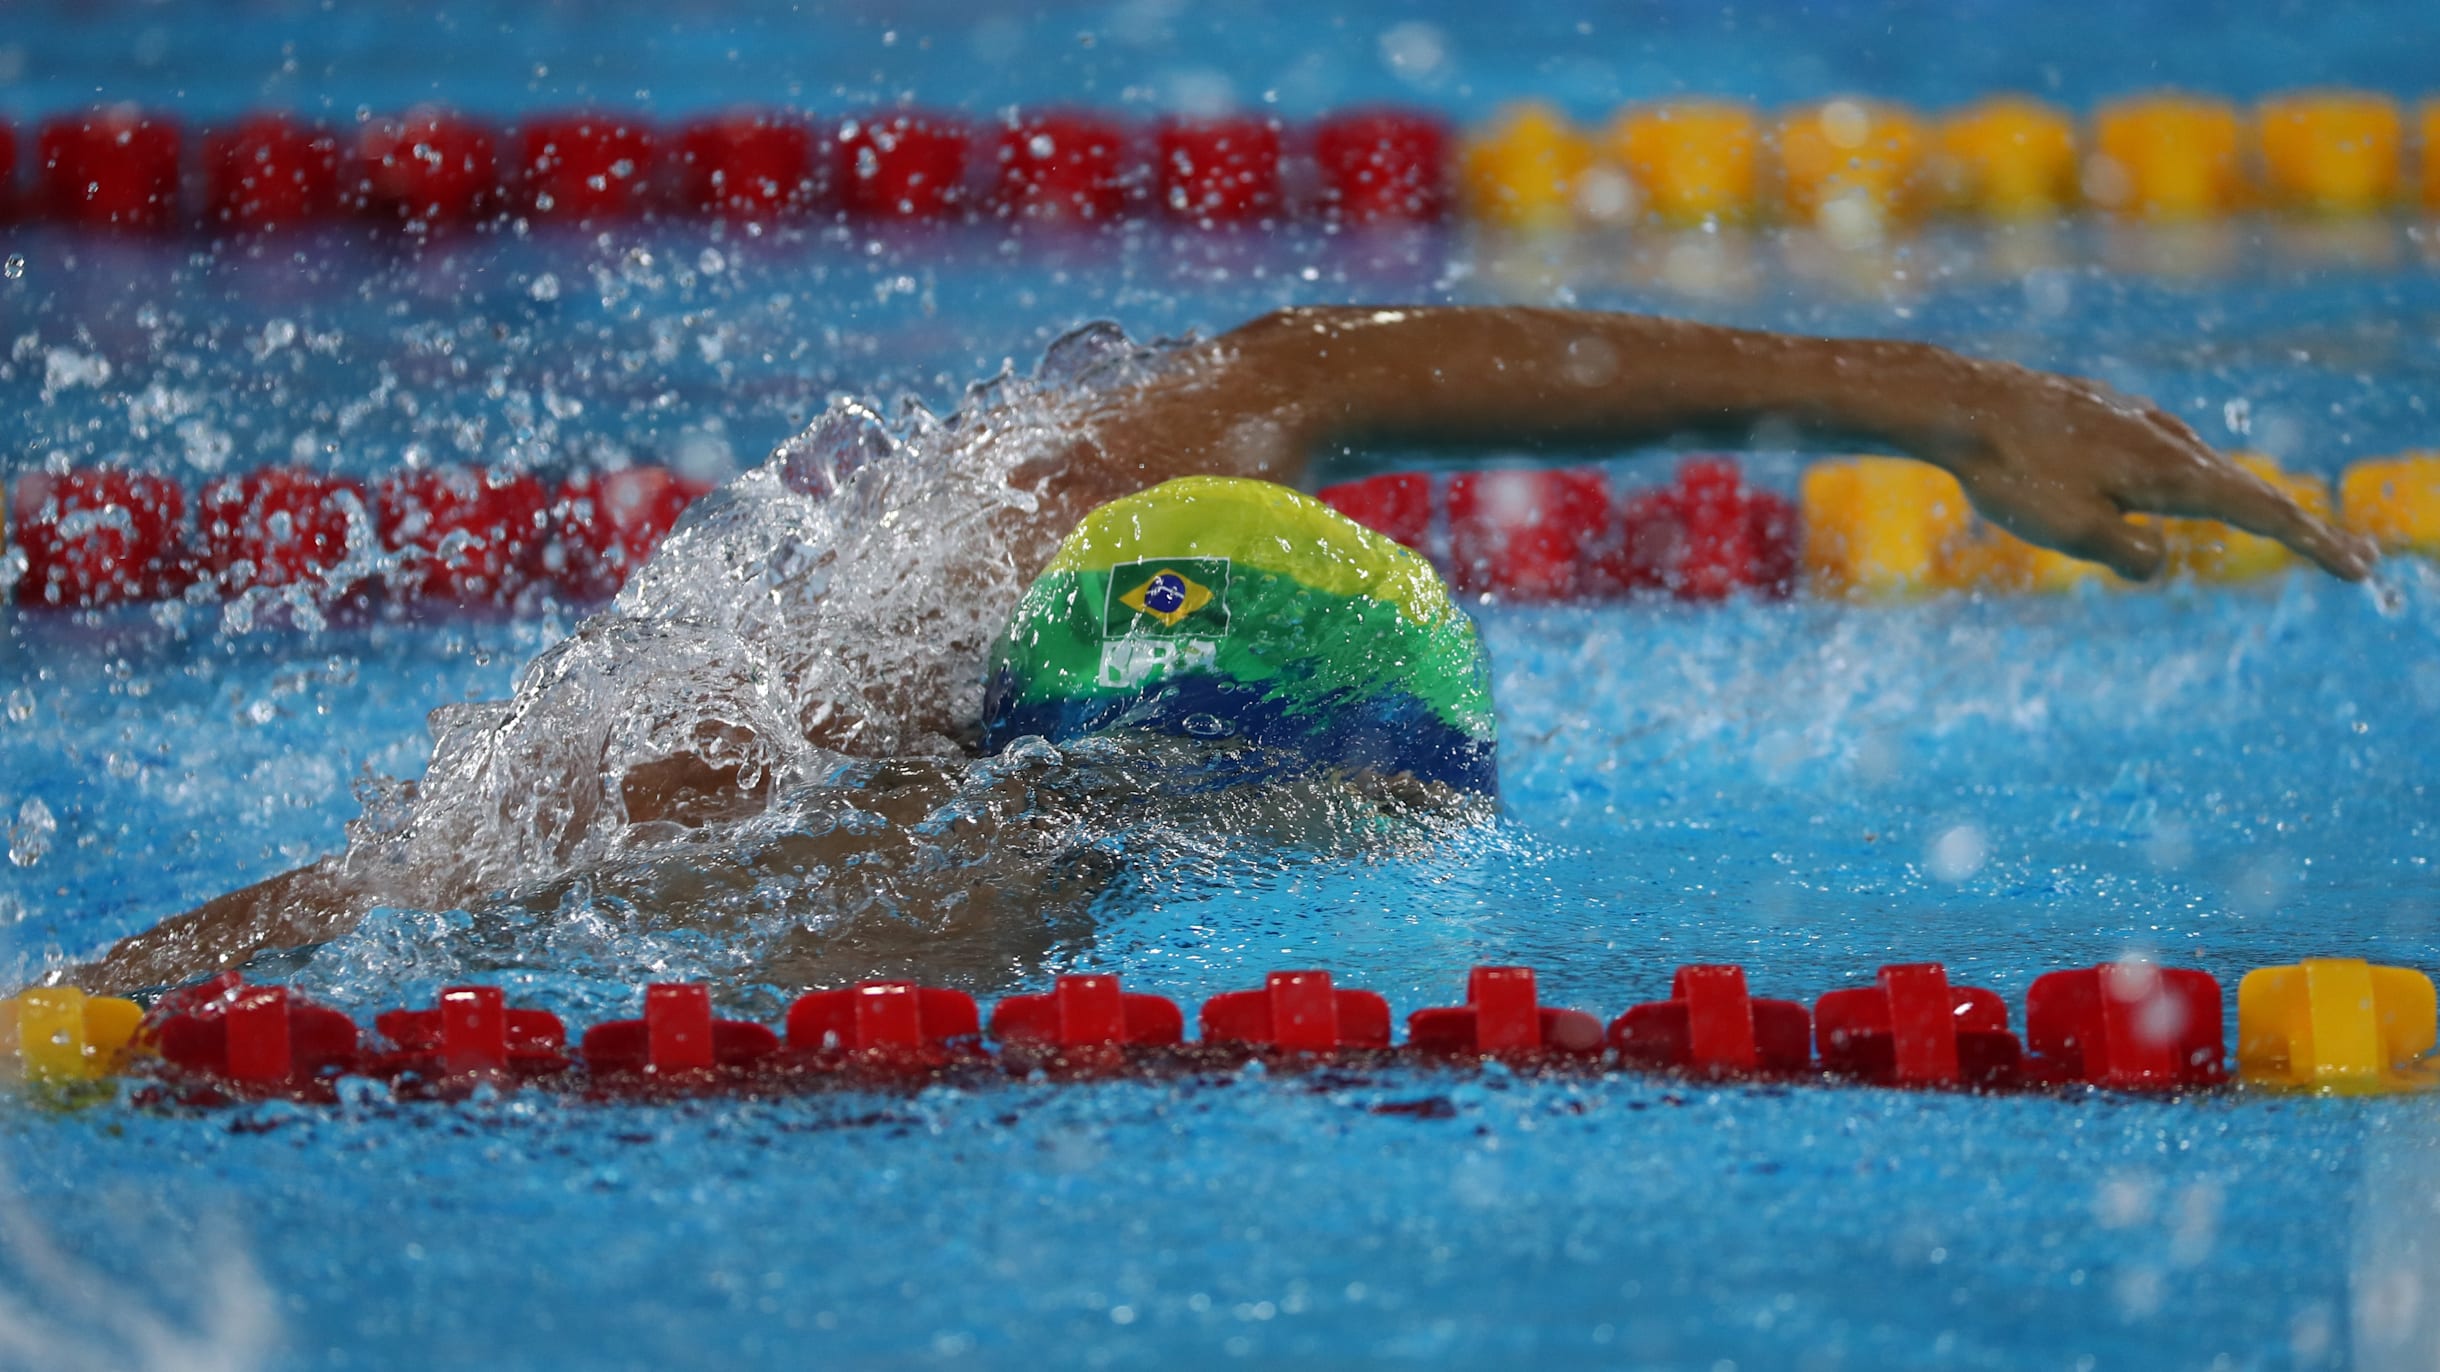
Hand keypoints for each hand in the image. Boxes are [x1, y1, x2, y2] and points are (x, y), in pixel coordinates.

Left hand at [1943, 361, 2375, 581]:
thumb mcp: (2072, 531)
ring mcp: (2140, 420)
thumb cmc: (2014, 472)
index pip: (2263, 514)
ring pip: (2205, 467)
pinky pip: (2165, 450)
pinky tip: (2186, 477)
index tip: (2359, 568)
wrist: (1964, 405)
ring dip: (2247, 499)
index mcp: (2174, 471)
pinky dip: (2196, 475)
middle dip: (2299, 526)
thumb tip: (2160, 560)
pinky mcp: (2109, 413)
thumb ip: (2129, 554)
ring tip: (2281, 525)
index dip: (2315, 544)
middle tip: (2349, 558)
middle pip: (2248, 490)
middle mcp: (2169, 439)